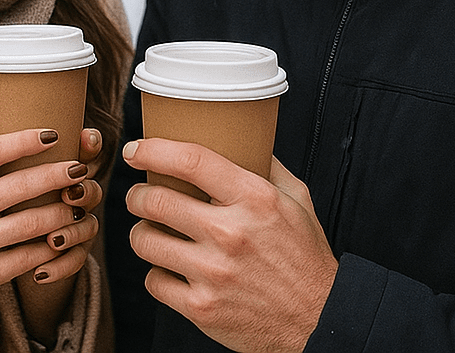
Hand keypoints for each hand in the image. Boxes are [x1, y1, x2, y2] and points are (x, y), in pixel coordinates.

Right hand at [0, 124, 93, 339]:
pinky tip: (64, 236)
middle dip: (58, 174)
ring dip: (62, 211)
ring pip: (30, 222)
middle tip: (81, 166)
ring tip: (79, 201)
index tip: (54, 134)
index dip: (25, 139)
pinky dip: (51, 246)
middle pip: (19, 185)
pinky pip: (28, 257)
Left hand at [123, 140, 336, 352]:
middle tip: (138, 195)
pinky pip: (154, 281)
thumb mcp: (296, 198)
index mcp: (254, 198)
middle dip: (137, 195)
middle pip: (156, 200)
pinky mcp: (202, 308)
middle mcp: (230, 233)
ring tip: (151, 230)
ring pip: (145, 241)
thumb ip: (267, 164)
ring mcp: (213, 273)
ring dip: (141, 232)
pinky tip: (170, 267)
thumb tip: (241, 136)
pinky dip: (157, 272)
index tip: (135, 150)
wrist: (319, 318)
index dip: (153, 150)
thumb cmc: (305, 255)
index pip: (191, 160)